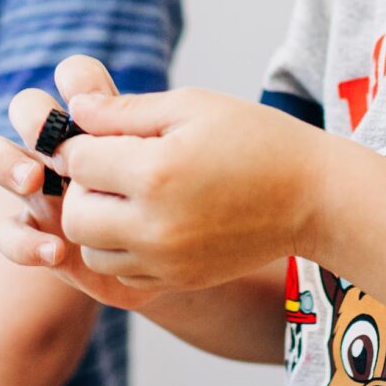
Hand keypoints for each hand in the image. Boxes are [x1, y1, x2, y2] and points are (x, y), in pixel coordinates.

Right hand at [0, 55, 170, 310]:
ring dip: (7, 164)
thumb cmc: (194, 195)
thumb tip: (81, 103)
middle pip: (27, 109)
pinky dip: (25, 242)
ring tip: (33, 180)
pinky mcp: (39, 234)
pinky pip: (10, 234)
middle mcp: (63, 146)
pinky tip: (55, 251)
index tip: (85, 94)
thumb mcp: (176, 156)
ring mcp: (44, 189)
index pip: (76, 79)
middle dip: (32, 117)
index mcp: (101, 119)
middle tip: (53, 141)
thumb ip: (133, 126)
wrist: (197, 255)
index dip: (75, 79)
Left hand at [48, 75, 327, 290]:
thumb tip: (72, 112)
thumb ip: (125, 111)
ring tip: (131, 196)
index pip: (79, 161)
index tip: (102, 133)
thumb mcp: (192, 105)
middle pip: (74, 215)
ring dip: (98, 222)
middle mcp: (155, 225)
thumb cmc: (256, 139)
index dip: (82, 142)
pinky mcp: (178, 280)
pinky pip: (122, 272)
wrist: (312, 197)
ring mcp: (166, 260)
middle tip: (112, 167)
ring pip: (92, 250)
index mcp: (156, 172)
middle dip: (83, 187)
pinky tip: (150, 220)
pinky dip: (122, 248)